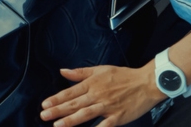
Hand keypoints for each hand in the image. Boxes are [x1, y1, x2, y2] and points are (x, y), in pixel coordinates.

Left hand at [40, 63, 166, 126]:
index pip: (69, 92)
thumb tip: (63, 71)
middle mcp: (97, 95)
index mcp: (91, 84)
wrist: (146, 82)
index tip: (44, 104)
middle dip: (57, 110)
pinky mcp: (118, 117)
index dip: (56, 99)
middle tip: (44, 115)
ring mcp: (107, 107)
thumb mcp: (99, 69)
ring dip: (71, 120)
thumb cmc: (124, 76)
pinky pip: (105, 125)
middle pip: (74, 104)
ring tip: (58, 125)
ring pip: (85, 114)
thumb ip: (80, 72)